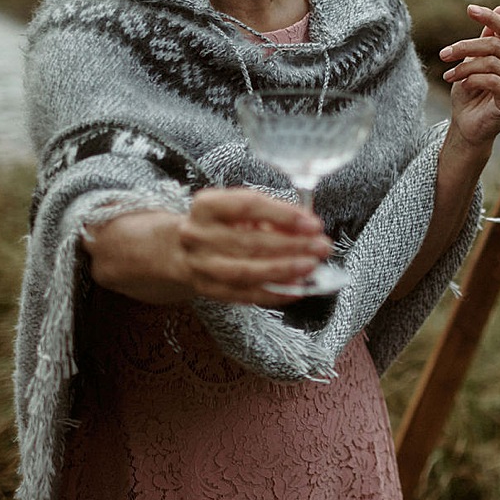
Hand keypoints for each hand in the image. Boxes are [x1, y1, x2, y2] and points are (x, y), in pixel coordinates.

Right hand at [123, 187, 328, 305]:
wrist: (178, 250)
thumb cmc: (221, 224)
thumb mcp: (238, 209)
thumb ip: (270, 215)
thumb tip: (308, 228)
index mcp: (206, 206)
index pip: (247, 205)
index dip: (282, 214)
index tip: (312, 222)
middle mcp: (198, 235)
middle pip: (250, 241)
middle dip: (292, 245)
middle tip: (322, 246)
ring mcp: (200, 265)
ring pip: (246, 270)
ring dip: (284, 270)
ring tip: (312, 266)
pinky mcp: (208, 290)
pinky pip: (245, 295)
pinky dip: (274, 293)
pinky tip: (298, 288)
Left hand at [440, 4, 499, 147]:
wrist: (467, 128)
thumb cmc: (468, 97)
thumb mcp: (471, 64)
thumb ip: (483, 41)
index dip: (490, 16)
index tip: (470, 9)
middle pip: (493, 45)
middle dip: (465, 47)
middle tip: (444, 54)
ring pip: (491, 62)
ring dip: (464, 67)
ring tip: (449, 76)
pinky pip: (493, 80)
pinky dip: (473, 80)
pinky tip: (462, 86)